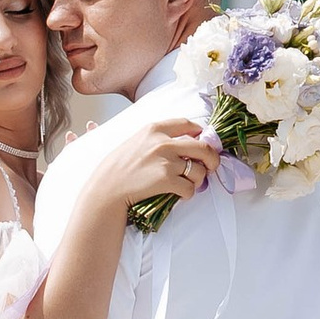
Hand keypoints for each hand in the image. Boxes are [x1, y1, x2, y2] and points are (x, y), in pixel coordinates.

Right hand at [97, 97, 217, 218]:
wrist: (106, 189)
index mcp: (154, 128)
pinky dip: (188, 194)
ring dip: (198, 180)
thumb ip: (156, 138)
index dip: (199, 134)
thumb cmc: (118, 167)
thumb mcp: (134, 141)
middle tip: (211, 167)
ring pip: (199, 171)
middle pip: (203, 147)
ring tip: (188, 184)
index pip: (187, 124)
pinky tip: (179, 194)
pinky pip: (190, 188)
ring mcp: (166, 161)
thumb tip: (182, 140)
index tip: (202, 141)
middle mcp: (162, 142)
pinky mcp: (167, 180)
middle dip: (212, 159)